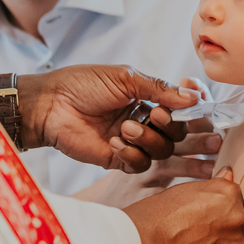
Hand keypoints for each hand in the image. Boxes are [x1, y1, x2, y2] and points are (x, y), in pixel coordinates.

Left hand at [13, 65, 201, 172]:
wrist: (50, 104)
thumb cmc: (83, 84)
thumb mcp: (125, 78)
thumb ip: (160, 89)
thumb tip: (193, 98)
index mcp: (146, 99)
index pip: (180, 110)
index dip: (188, 111)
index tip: (191, 106)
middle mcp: (143, 121)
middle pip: (176, 134)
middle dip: (170, 126)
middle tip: (154, 114)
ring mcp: (130, 142)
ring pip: (161, 151)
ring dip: (147, 139)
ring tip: (126, 127)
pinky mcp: (116, 159)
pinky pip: (139, 165)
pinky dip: (132, 154)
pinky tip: (114, 142)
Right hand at [122, 169, 243, 243]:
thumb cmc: (153, 218)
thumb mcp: (182, 191)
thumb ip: (212, 186)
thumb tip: (228, 175)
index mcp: (229, 196)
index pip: (235, 205)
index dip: (217, 215)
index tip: (203, 222)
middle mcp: (238, 221)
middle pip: (237, 229)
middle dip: (221, 235)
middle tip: (194, 241)